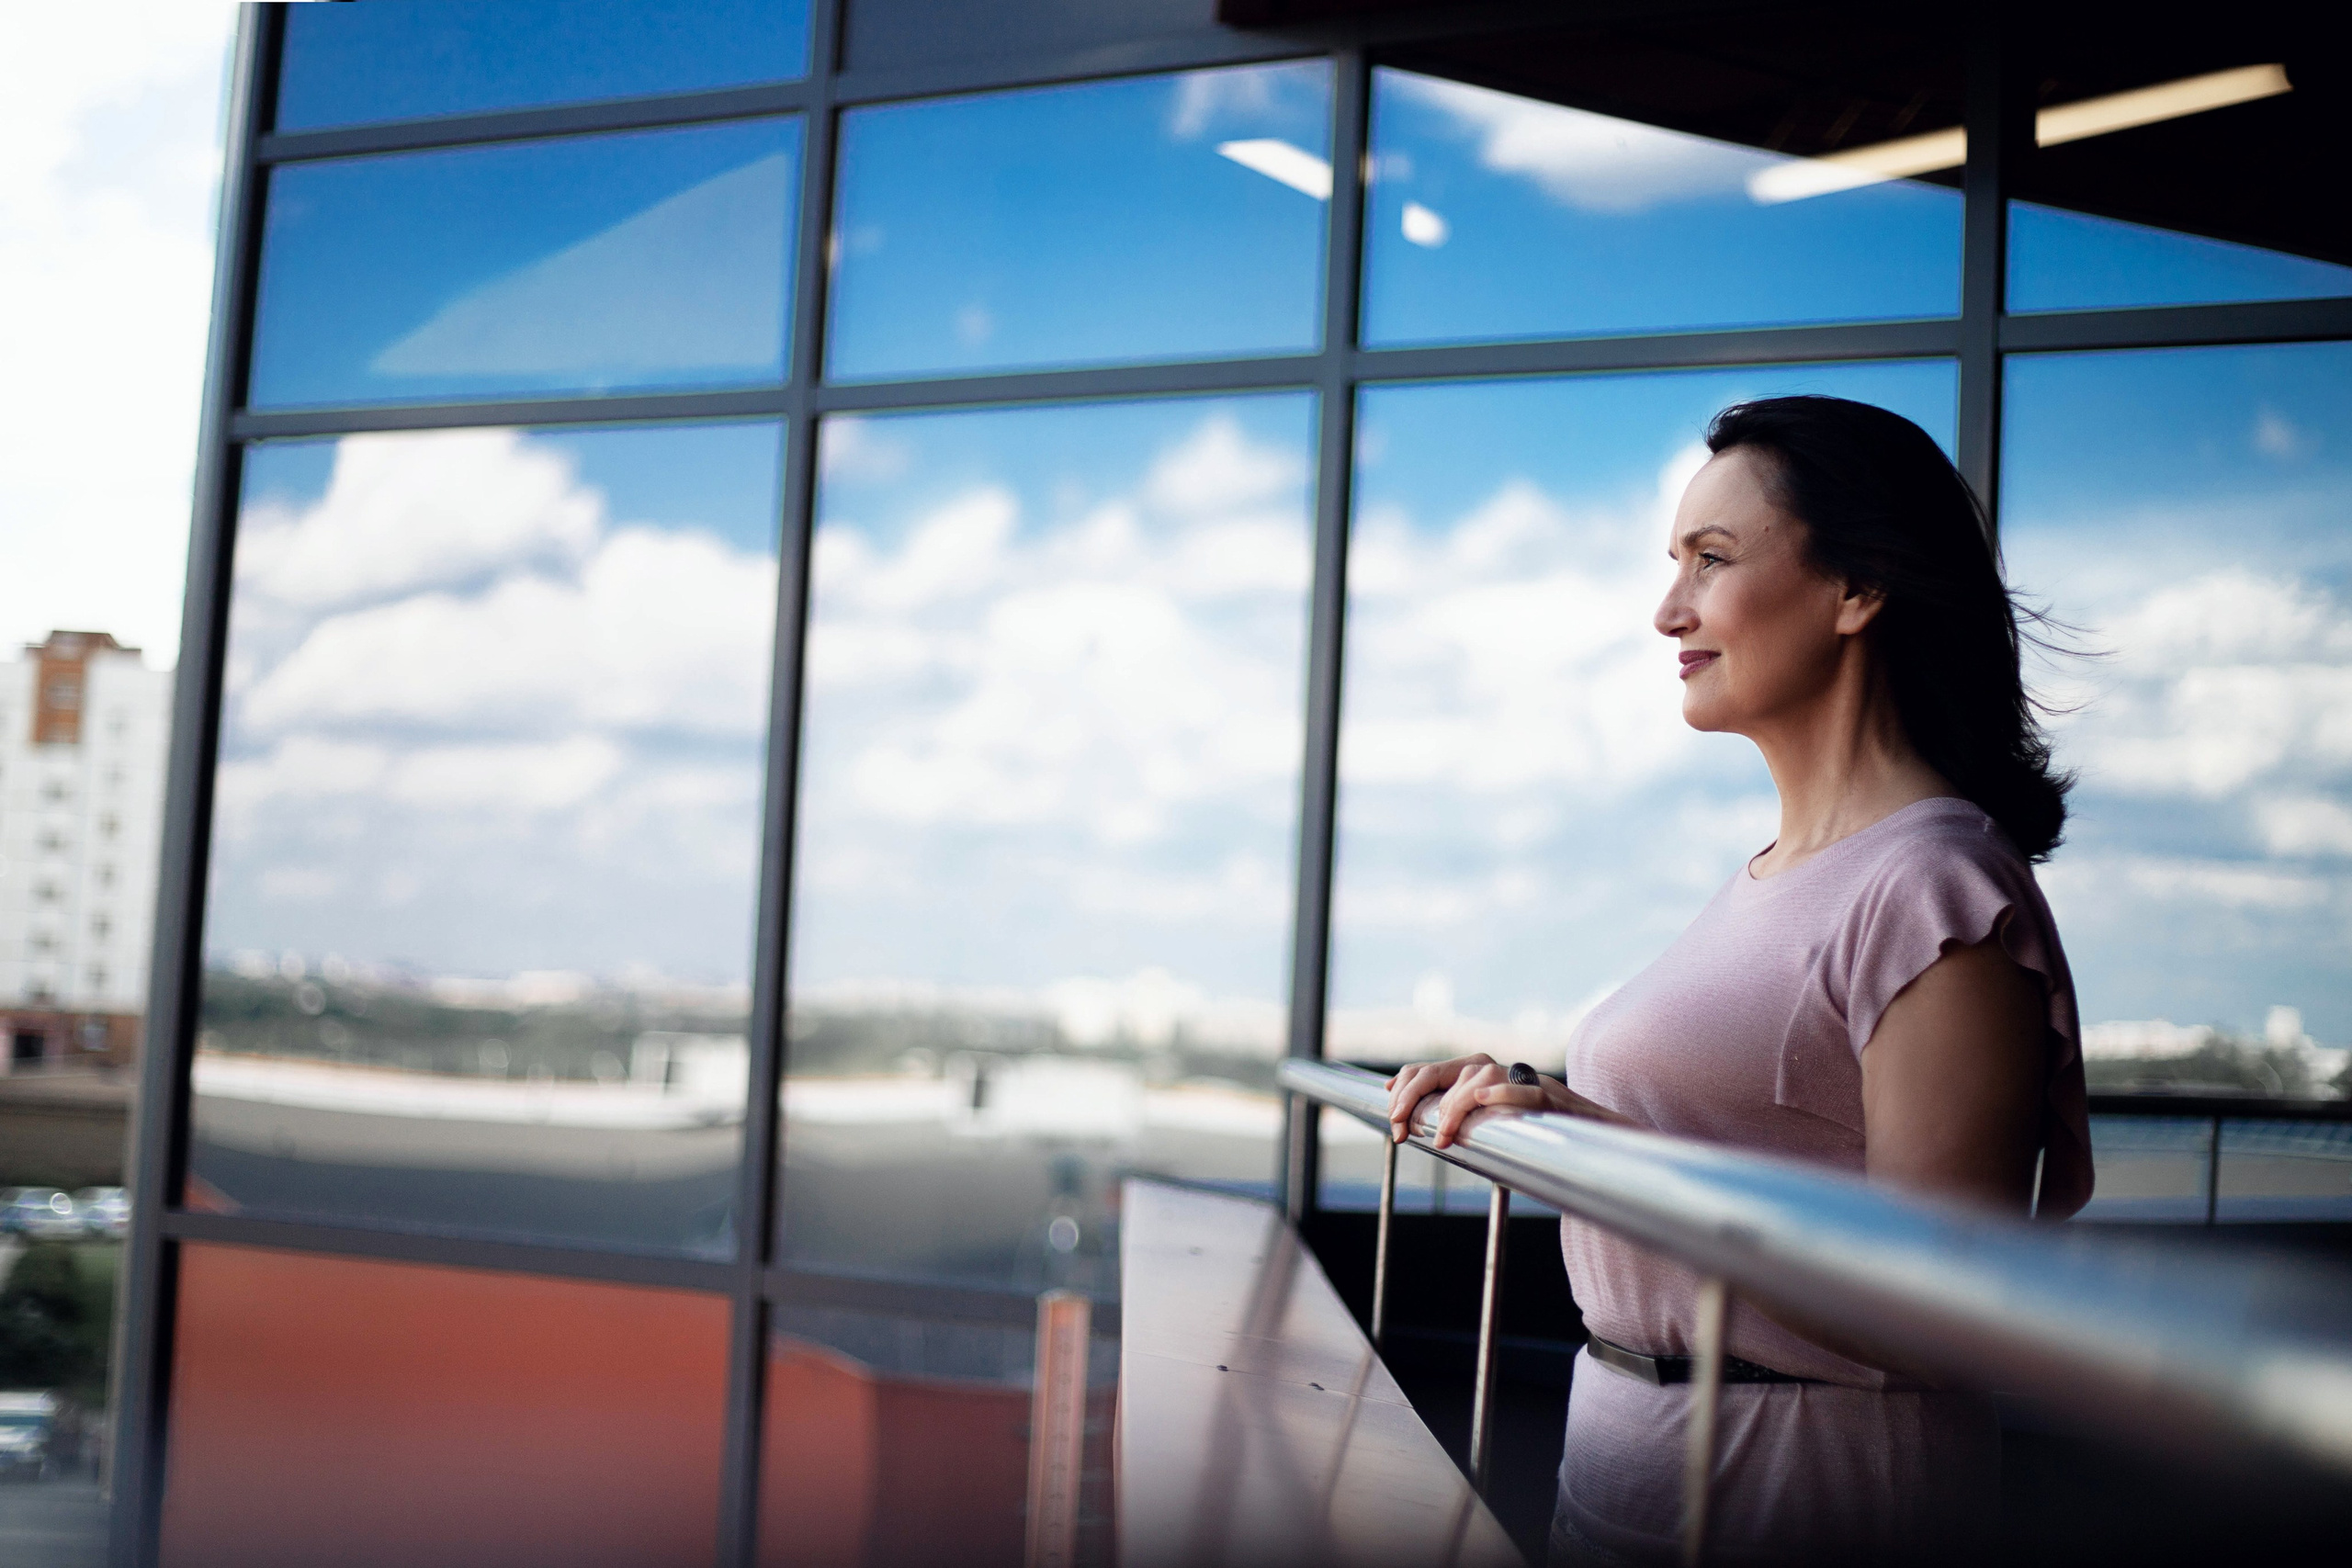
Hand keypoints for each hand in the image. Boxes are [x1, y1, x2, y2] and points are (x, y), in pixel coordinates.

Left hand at [1385, 1056, 1625, 1148]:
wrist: (1583, 1129)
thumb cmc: (1527, 1127)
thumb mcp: (1484, 1119)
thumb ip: (1455, 1117)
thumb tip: (1417, 1129)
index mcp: (1471, 1073)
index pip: (1426, 1070)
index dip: (1403, 1088)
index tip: (1392, 1116)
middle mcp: (1489, 1069)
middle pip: (1438, 1071)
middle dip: (1412, 1098)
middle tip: (1401, 1128)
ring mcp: (1516, 1079)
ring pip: (1473, 1081)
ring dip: (1452, 1108)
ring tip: (1444, 1136)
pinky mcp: (1545, 1095)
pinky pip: (1519, 1089)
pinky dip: (1499, 1093)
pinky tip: (1483, 1098)